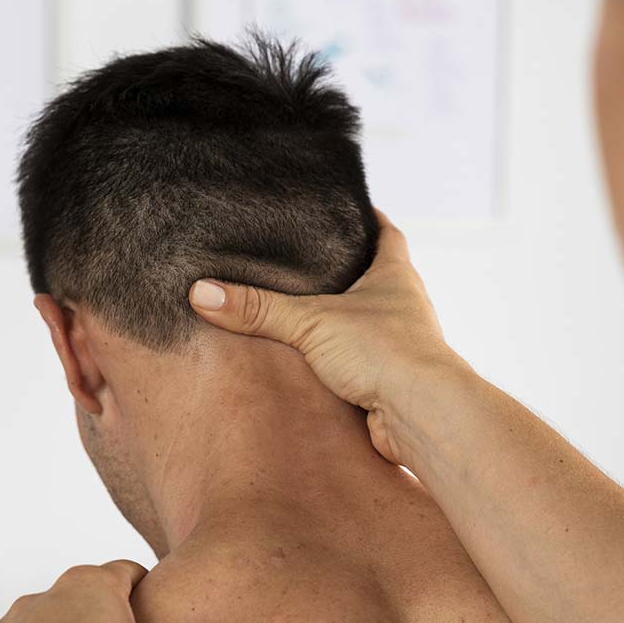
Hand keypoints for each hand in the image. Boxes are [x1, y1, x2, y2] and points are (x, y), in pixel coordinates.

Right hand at [189, 210, 463, 464]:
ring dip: (337, 320)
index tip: (342, 207)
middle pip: (373, 278)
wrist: (421, 415)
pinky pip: (358, 363)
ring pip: (364, 323)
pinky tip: (308, 363)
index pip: (385, 232)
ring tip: (297, 310)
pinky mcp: (388, 380)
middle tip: (304, 261)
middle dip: (343, 271)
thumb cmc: (387, 353)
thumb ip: (258, 308)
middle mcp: (402, 306)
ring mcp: (398, 345)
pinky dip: (336, 361)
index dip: (366, 218)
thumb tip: (203, 293)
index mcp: (395, 275)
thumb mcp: (312, 322)